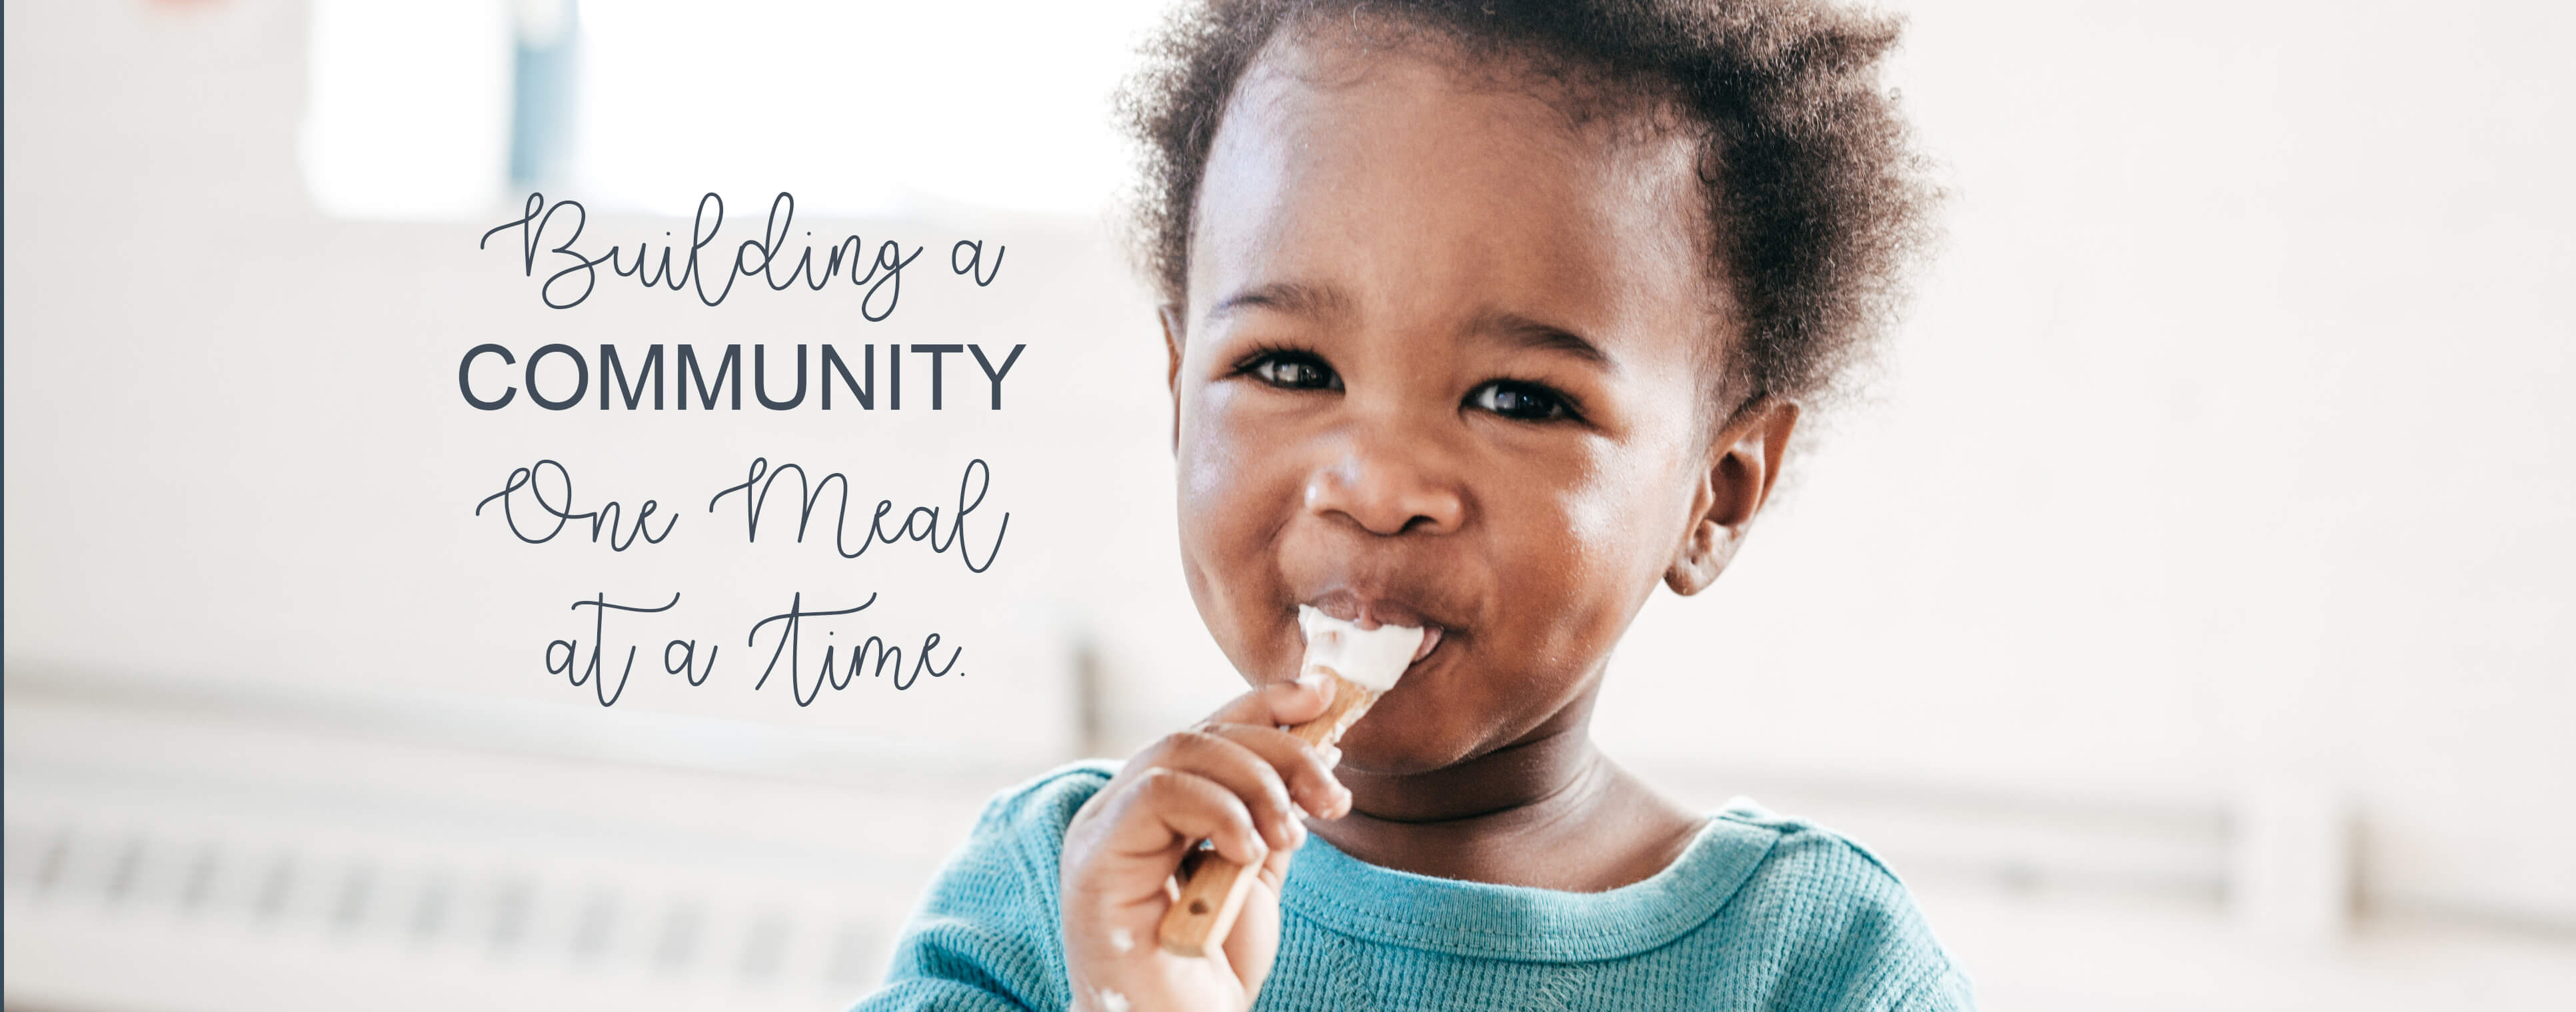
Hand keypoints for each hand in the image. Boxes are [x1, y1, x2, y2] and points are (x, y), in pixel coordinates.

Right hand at [1060, 676, 1352, 1011]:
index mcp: (1155, 811)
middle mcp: (1120, 812)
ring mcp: (1101, 831)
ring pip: (1179, 749)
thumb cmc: (1210, 971)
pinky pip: (1159, 793)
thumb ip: (1270, 814)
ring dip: (1255, 782)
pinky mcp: (1096, 859)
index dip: (1262, 703)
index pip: (1207, 731)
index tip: (1321, 697)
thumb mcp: (1256, 875)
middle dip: (1278, 751)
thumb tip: (1315, 748)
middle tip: (1331, 798)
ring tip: (1290, 837)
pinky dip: (1219, 812)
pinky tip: (1250, 853)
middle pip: (1199, 734)